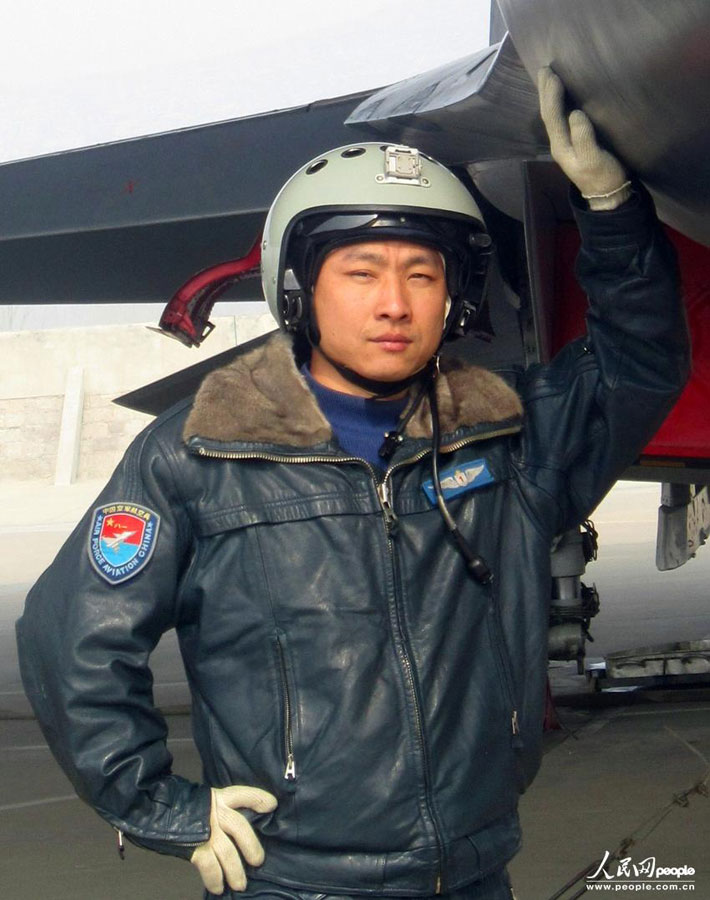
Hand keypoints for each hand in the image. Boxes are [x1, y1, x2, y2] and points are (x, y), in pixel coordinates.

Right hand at [190, 785, 277, 893]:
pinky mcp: (194, 847)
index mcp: (218, 798)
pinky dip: (215, 879)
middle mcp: (214, 812)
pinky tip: (219, 888)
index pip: (242, 794)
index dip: (258, 799)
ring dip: (235, 871)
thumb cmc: (182, 809)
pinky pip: (209, 866)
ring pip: (227, 852)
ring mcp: (205, 830)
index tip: (272, 805)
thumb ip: (220, 810)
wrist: (155, 812)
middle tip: (258, 861)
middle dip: (251, 846)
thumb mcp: (204, 802)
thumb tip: (237, 827)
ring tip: (240, 885)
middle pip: (240, 827)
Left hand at [538, 67, 630, 209]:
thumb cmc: (602, 176)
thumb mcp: (594, 160)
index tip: (552, 75)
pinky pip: (561, 117)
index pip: (552, 116)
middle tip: (544, 69)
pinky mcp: (573, 141)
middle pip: (548, 113)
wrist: (607, 194)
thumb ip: (584, 138)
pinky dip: (558, 103)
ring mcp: (565, 142)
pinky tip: (561, 95)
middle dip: (545, 91)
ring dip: (549, 95)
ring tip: (548, 77)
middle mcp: (559, 142)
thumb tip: (575, 114)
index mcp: (561, 145)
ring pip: (552, 115)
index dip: (551, 95)